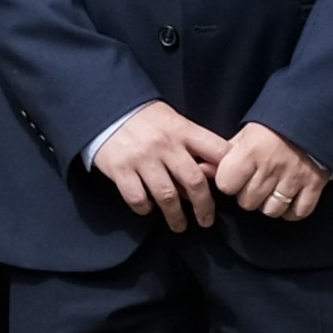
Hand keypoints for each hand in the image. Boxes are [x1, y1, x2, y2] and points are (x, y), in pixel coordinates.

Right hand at [92, 102, 229, 229]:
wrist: (104, 107)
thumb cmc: (145, 118)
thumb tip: (208, 174)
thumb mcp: (173, 120)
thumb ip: (192, 143)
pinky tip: (148, 208)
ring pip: (167, 196)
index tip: (228, 188)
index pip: (216, 150)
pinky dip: (145, 208)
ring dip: (176, 216)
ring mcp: (142, 158)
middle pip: (194, 181)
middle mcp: (165, 145)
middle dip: (204, 206)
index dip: (227, 171)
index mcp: (182, 130)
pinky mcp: (120, 169)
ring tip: (180, 225)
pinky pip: (138, 198)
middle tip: (206, 220)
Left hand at [215, 125, 332, 221]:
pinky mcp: (313, 185)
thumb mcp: (244, 135)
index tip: (235, 177)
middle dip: (247, 196)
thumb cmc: (272, 128)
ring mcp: (293, 178)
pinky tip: (288, 201)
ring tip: (270, 192)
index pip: (226, 185)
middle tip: (254, 184)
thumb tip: (201, 170)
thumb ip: (222, 156)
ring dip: (268, 205)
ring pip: (271, 211)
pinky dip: (291, 212)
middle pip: (248, 202)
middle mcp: (270, 168)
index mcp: (250, 152)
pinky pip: (298, 212)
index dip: (228, 183)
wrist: (311, 116)